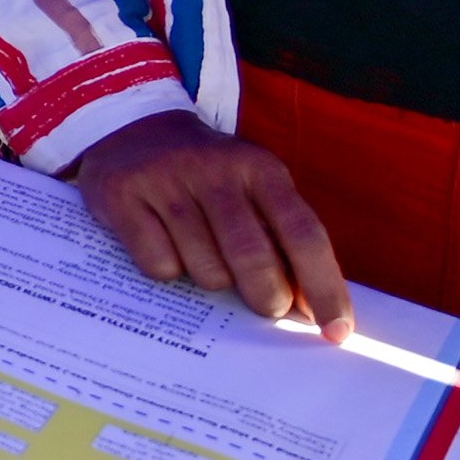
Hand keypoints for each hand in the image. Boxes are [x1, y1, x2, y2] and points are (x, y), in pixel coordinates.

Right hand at [73, 108, 353, 341]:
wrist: (131, 129)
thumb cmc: (207, 178)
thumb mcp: (252, 189)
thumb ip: (283, 238)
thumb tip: (312, 309)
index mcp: (260, 168)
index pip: (304, 235)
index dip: (324, 288)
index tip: (336, 330)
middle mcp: (215, 169)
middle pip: (254, 259)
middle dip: (267, 298)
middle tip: (266, 306)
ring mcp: (166, 180)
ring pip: (205, 270)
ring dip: (211, 281)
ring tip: (202, 258)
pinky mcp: (123, 195)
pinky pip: (159, 265)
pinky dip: (167, 271)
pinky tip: (163, 245)